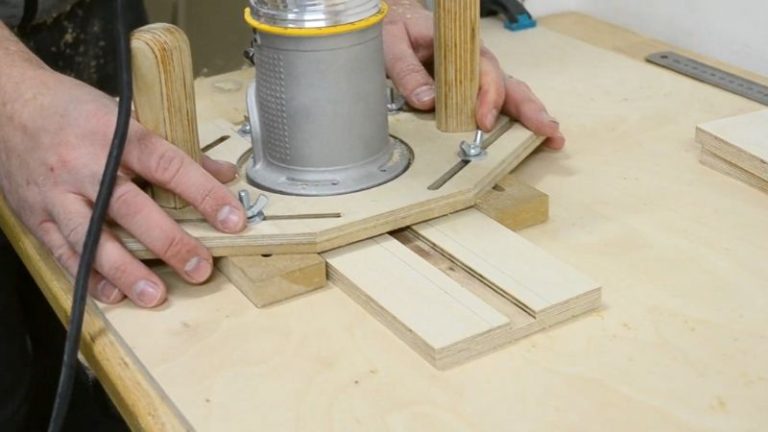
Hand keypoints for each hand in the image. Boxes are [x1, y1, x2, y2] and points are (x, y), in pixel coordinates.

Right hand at [0, 45, 246, 307]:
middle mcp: (85, 166)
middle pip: (131, 208)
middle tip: (200, 268)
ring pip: (93, 238)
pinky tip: (113, 294)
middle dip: (169, 242)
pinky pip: (62, 252)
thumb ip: (175, 148)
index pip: (168, 165)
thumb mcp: (125, 115)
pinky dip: (88, 276)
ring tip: (156, 295)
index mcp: (115, 135)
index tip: (233, 220)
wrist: (5, 103)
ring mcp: (57, 194)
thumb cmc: (72, 109)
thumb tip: (224, 174)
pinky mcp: (36, 216)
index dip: (203, 194)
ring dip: (126, 271)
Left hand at [382, 0, 564, 148]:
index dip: (488, 97)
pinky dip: (515, 122)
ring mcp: (476, 79)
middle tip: (549, 132)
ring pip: (509, 96)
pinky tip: (531, 137)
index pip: (484, 71)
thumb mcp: (393, 45)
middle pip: (508, 85)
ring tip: (552, 138)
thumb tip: (427, 101)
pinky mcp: (471, 92)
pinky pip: (497, 106)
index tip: (484, 121)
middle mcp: (475, 63)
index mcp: (460, 47)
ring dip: (531, 117)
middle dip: (530, 110)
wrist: (397, 23)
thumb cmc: (398, 30)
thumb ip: (407, 71)